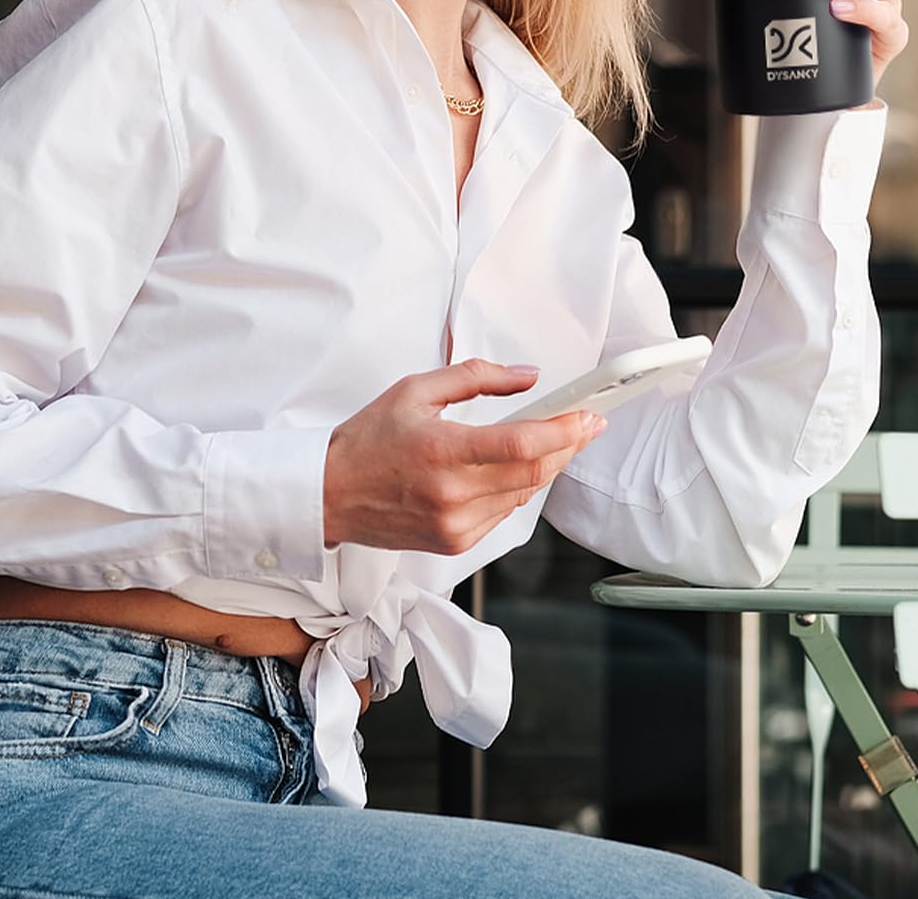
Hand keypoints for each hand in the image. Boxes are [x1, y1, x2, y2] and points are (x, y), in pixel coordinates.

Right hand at [322, 359, 604, 554]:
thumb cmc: (367, 440)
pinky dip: (519, 488)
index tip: (587, 415)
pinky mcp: (455, 542)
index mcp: (443, 451)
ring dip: (548, 466)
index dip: (563, 430)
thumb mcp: (417, 390)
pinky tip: (521, 468)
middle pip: (533, 471)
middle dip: (569, 446)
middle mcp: (452, 494)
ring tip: (560, 440)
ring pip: (524, 494)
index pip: (522, 444)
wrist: (329, 495)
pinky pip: (504, 512)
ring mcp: (455, 524)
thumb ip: (476, 378)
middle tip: (588, 424)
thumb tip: (527, 376)